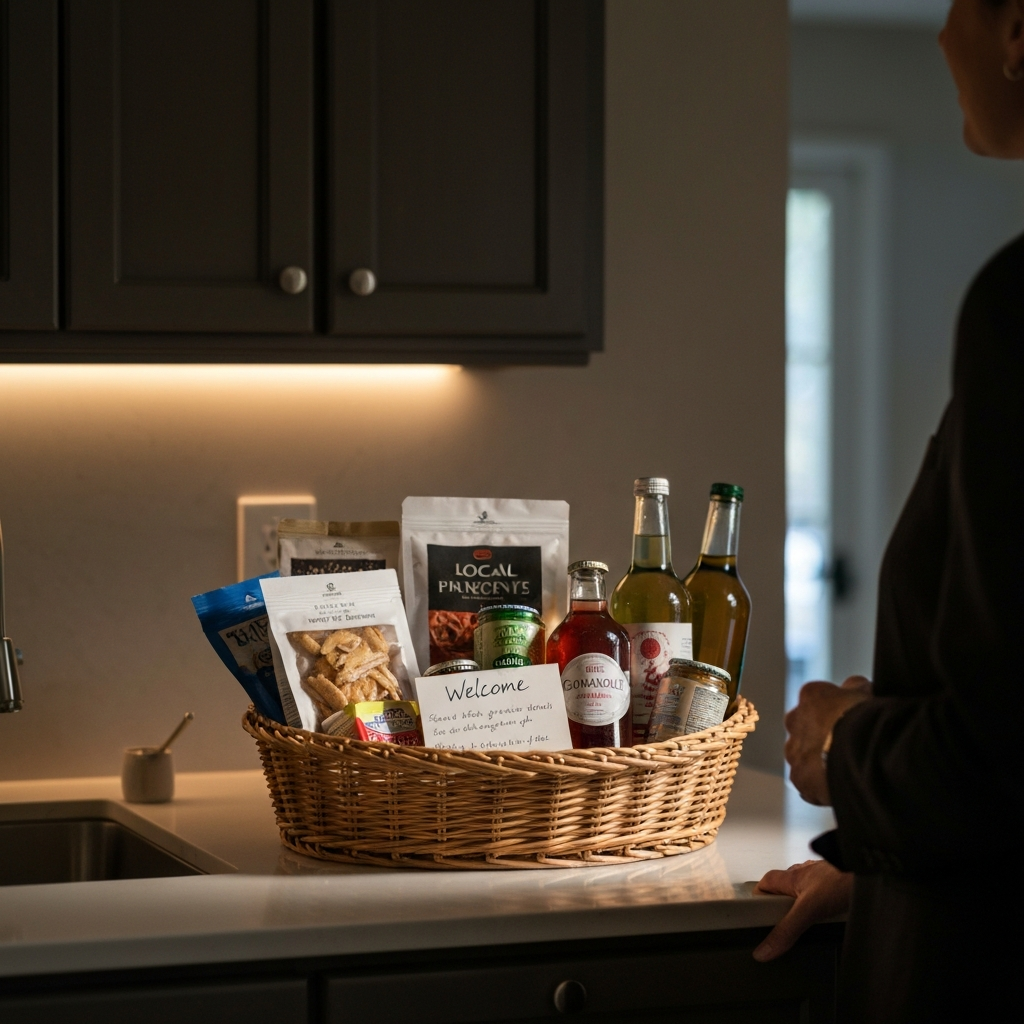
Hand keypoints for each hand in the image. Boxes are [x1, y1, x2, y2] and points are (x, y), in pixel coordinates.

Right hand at [752, 859, 852, 960]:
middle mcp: (805, 874)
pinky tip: (833, 915)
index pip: (765, 883)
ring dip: (805, 905)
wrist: (872, 870)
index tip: (758, 915)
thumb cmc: (842, 879)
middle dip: (784, 907)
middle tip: (788, 927)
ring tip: (813, 923)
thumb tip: (764, 949)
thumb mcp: (809, 910)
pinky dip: (825, 904)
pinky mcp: (838, 882)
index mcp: (792, 877)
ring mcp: (823, 877)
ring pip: (805, 891)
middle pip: (785, 889)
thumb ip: (787, 930)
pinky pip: (825, 893)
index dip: (759, 897)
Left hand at [784, 675, 870, 804]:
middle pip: (806, 727)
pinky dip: (820, 786)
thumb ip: (856, 687)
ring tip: (843, 770)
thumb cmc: (863, 719)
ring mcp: (795, 750)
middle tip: (844, 746)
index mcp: (811, 696)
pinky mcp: (799, 778)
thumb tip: (856, 685)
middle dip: (821, 735)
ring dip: (818, 761)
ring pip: (803, 755)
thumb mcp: (864, 693)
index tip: (850, 721)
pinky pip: (808, 783)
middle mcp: (795, 720)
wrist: (858, 752)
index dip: (836, 711)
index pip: (819, 700)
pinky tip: (839, 787)